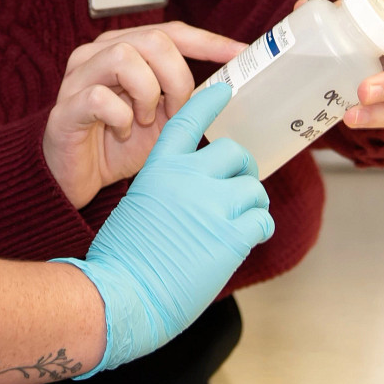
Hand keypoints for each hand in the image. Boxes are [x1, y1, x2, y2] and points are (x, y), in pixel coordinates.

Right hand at [43, 22, 243, 207]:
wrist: (77, 178)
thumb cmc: (119, 143)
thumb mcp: (164, 121)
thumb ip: (187, 100)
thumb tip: (228, 89)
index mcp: (126, 48)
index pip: (173, 32)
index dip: (210, 42)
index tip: (241, 56)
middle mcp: (99, 52)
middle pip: (153, 40)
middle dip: (177, 79)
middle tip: (177, 113)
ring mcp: (78, 76)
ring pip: (124, 57)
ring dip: (147, 94)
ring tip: (145, 121)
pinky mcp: (65, 106)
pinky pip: (99, 97)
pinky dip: (121, 117)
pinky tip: (122, 133)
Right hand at [52, 82, 273, 376]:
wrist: (122, 293)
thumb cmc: (121, 257)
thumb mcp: (137, 203)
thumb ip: (168, 186)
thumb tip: (196, 189)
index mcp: (160, 167)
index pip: (188, 121)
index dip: (208, 102)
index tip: (225, 90)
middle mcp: (188, 177)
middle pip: (233, 153)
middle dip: (240, 169)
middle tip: (237, 187)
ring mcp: (212, 204)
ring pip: (253, 187)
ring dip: (251, 204)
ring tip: (240, 222)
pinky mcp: (231, 236)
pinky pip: (262, 219)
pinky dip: (260, 229)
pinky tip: (249, 239)